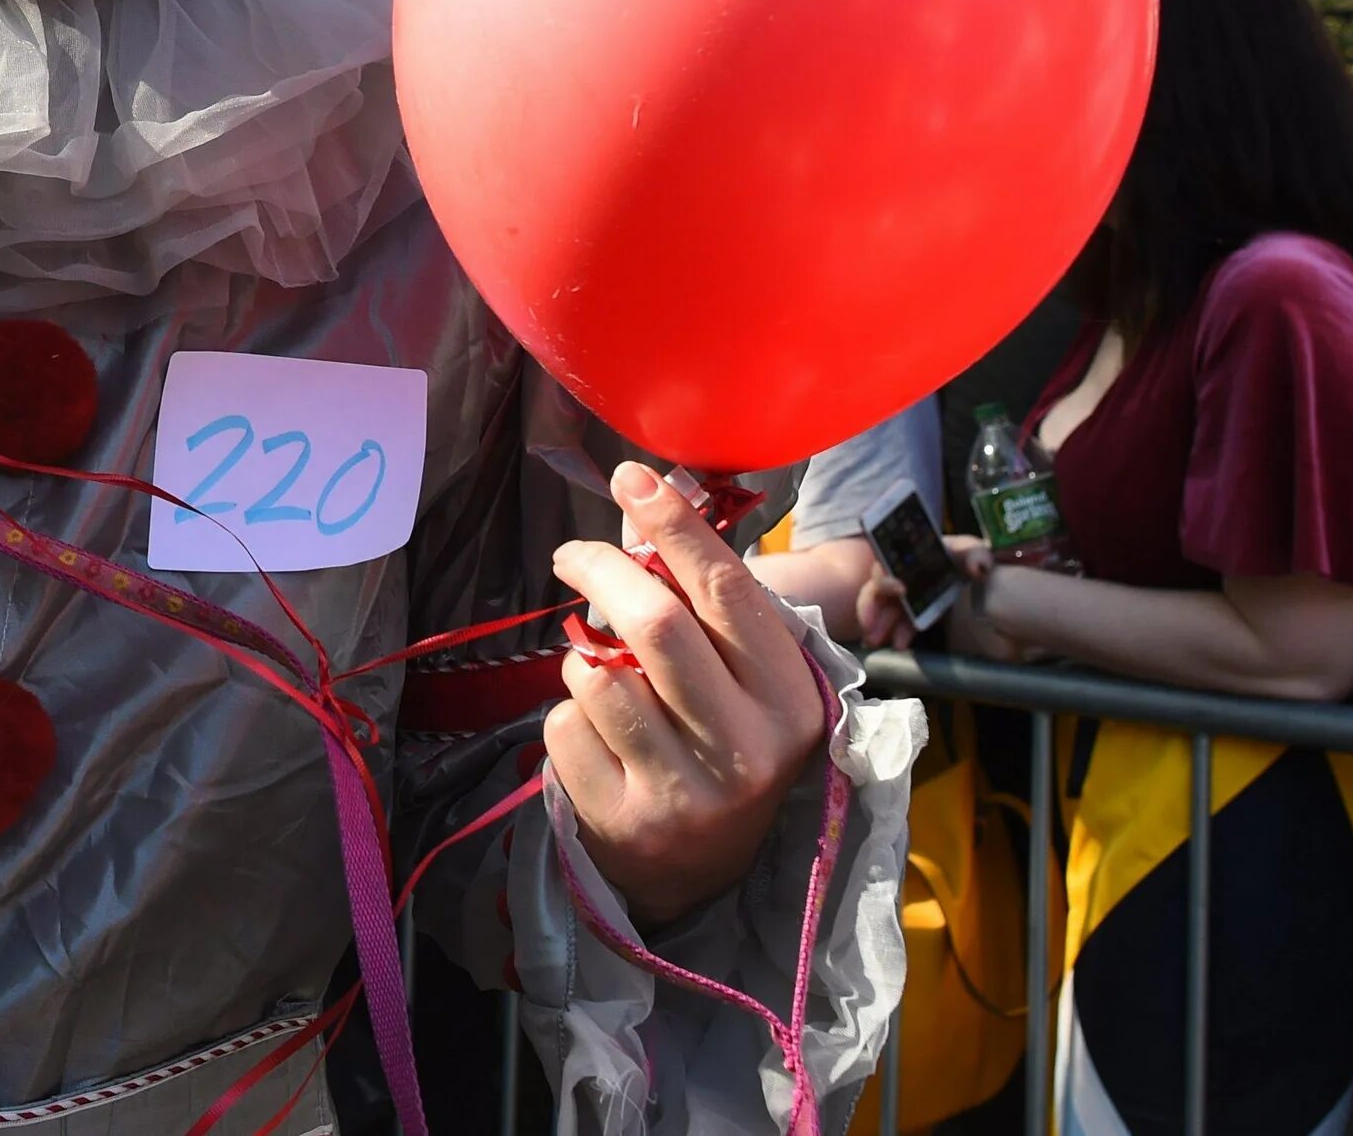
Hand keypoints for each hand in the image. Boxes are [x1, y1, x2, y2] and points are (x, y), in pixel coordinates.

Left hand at [545, 463, 829, 925]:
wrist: (700, 873)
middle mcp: (745, 750)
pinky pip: (564, 725)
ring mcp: (683, 793)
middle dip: (602, 568)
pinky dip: (568, 712)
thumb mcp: (744, 680)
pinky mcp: (623, 823)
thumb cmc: (722, 743)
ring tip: (604, 673)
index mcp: (789, 699)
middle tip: (571, 554)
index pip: (729, 592)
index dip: (676, 526)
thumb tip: (643, 508)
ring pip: (598, 674)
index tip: (632, 478)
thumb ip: (707, 606)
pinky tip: (598, 736)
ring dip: (585, 657)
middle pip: (654, 623)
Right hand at [856, 537, 1000, 653]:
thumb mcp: (974, 551)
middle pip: (878, 587)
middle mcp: (902, 573)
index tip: (898, 590)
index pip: (889, 561)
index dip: (887, 574)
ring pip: (883, 607)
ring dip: (877, 623)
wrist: (975, 577)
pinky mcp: (912, 613)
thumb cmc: (969, 558)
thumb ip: (977, 554)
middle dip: (870, 606)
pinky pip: (899, 623)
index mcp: (911, 555)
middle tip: (869, 624)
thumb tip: (976, 567)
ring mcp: (905, 595)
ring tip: (875, 640)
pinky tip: (898, 644)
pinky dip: (896, 633)